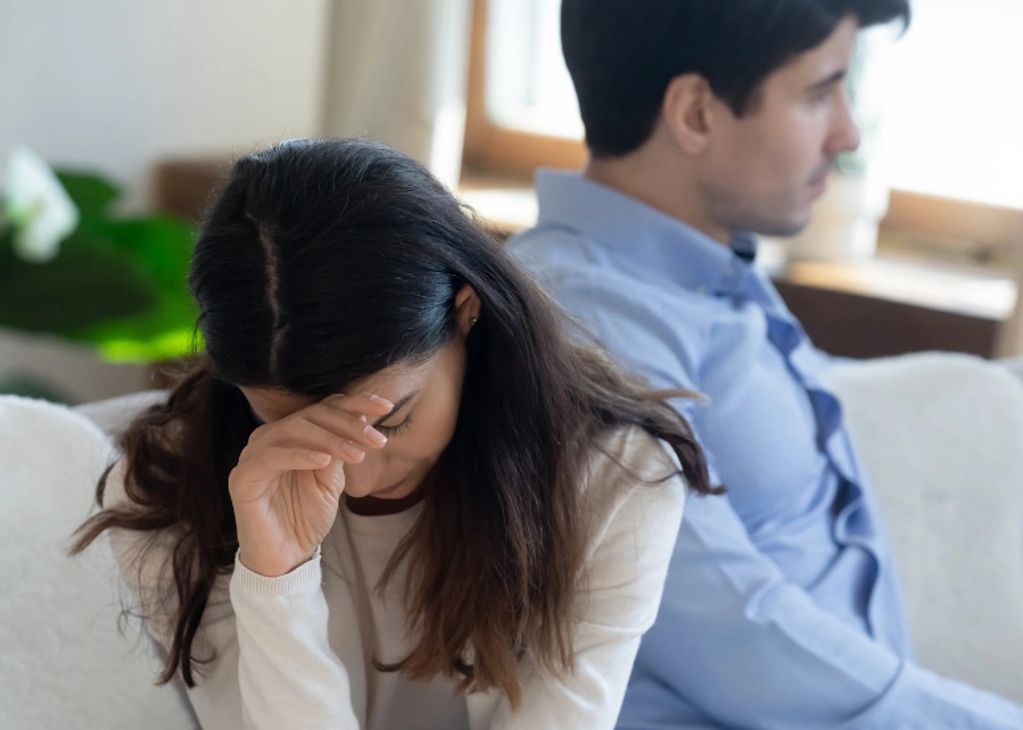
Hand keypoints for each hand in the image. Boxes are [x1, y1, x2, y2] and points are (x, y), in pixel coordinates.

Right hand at [228, 392, 392, 576]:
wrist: (287, 557)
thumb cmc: (307, 517)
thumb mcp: (332, 479)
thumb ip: (340, 449)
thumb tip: (362, 417)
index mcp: (291, 435)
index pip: (323, 408)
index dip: (355, 403)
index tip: (386, 407)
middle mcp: (269, 438)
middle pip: (310, 415)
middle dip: (348, 424)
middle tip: (377, 439)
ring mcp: (253, 456)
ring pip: (293, 429)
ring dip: (330, 439)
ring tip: (357, 455)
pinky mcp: (243, 478)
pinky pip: (271, 457)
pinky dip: (300, 455)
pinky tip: (324, 461)